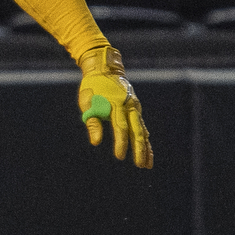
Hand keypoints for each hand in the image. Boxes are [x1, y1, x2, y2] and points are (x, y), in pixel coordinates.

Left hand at [78, 46, 150, 168]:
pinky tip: (147, 150)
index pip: (120, 127)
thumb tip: (95, 142)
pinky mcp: (136, 109)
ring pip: (142, 131)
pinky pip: (142, 126)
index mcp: (116, 104)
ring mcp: (135, 107)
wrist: (104, 69)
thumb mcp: (87, 101)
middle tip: (141, 165)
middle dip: (140, 149)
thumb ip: (92, 121)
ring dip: (145, 148)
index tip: (119, 156)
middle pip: (137, 131)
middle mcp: (130, 106)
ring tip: (147, 164)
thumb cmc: (92, 87)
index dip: (121, 143)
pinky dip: (145, 139)